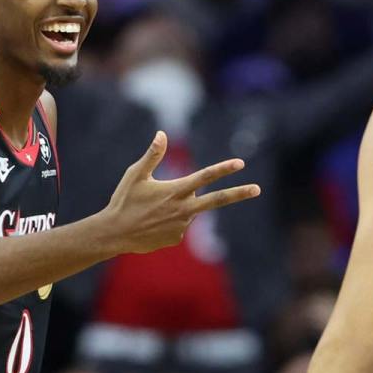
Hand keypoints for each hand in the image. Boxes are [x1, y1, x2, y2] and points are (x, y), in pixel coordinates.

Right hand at [100, 131, 260, 254]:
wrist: (115, 234)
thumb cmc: (124, 201)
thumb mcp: (135, 175)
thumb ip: (152, 155)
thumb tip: (162, 134)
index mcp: (175, 191)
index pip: (204, 177)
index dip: (223, 169)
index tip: (240, 163)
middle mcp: (183, 209)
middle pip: (217, 200)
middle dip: (239, 194)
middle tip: (257, 189)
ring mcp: (182, 226)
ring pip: (191, 210)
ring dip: (180, 205)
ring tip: (152, 209)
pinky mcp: (177, 238)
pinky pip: (180, 224)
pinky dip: (171, 219)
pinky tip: (152, 222)